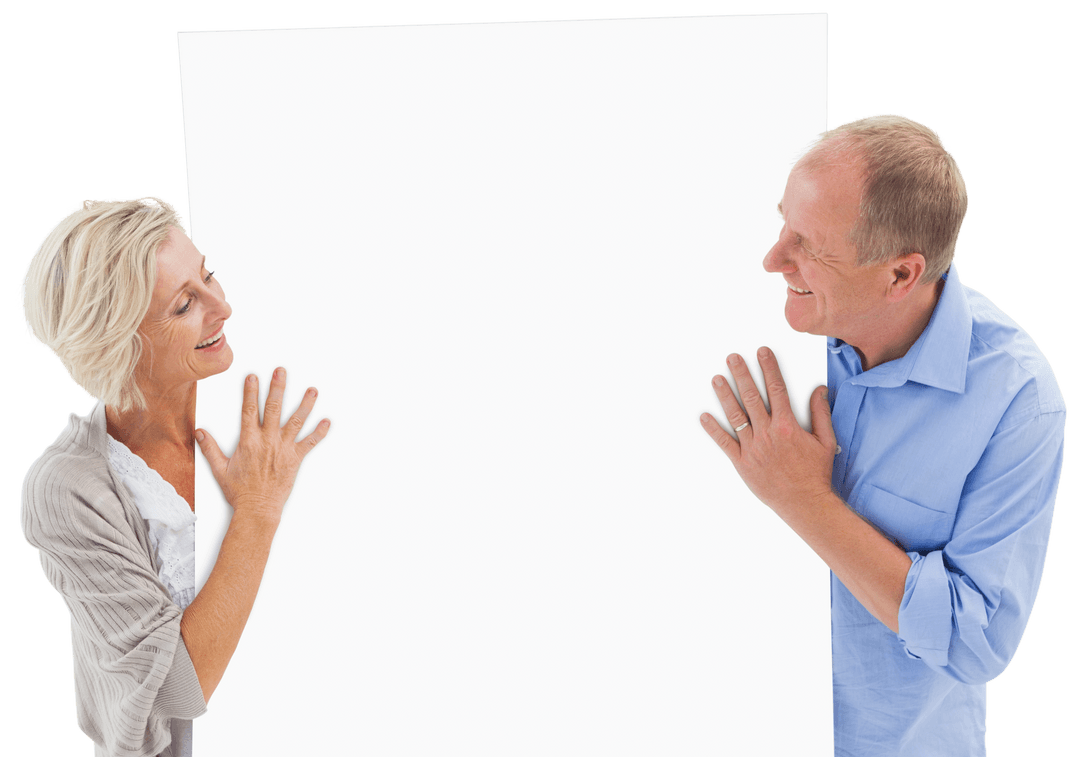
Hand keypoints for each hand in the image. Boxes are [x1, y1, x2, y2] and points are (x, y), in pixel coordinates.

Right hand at [196, 367, 329, 520]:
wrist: (257, 509)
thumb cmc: (239, 491)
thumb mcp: (220, 469)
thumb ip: (210, 449)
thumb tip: (199, 432)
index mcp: (248, 441)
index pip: (248, 410)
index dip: (250, 392)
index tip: (253, 376)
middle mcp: (267, 441)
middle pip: (273, 409)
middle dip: (277, 388)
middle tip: (281, 371)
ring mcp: (283, 449)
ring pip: (296, 421)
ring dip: (305, 404)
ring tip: (312, 390)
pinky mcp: (295, 459)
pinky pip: (310, 443)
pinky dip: (320, 432)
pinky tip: (328, 422)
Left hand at [699, 347, 834, 513]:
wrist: (805, 503)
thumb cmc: (815, 473)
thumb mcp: (826, 441)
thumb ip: (821, 414)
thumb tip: (819, 391)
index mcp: (787, 425)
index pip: (776, 388)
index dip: (768, 368)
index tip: (761, 353)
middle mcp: (767, 433)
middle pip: (752, 397)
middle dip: (741, 374)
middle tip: (732, 358)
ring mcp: (752, 448)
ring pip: (736, 416)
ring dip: (725, 396)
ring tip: (717, 379)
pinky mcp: (742, 463)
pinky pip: (725, 443)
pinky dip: (713, 429)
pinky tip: (704, 417)